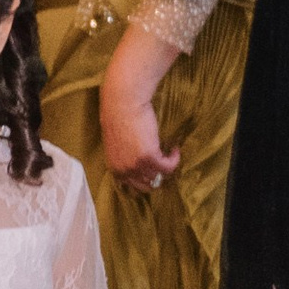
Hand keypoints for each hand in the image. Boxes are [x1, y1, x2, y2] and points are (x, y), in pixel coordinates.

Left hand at [100, 37, 182, 189]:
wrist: (123, 102)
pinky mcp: (150, 157)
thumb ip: (124, 157)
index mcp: (114, 168)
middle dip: (157, 176)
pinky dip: (174, 159)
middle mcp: (124, 171)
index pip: (131, 186)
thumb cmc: (119, 116)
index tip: (153, 169)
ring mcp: (136, 166)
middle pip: (146, 186)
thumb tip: (138, 162)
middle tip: (164, 163)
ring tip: (169, 151)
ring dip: (166, 166)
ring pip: (159, 176)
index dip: (145, 179)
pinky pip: (168, 167)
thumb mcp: (117, 143)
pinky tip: (174, 147)